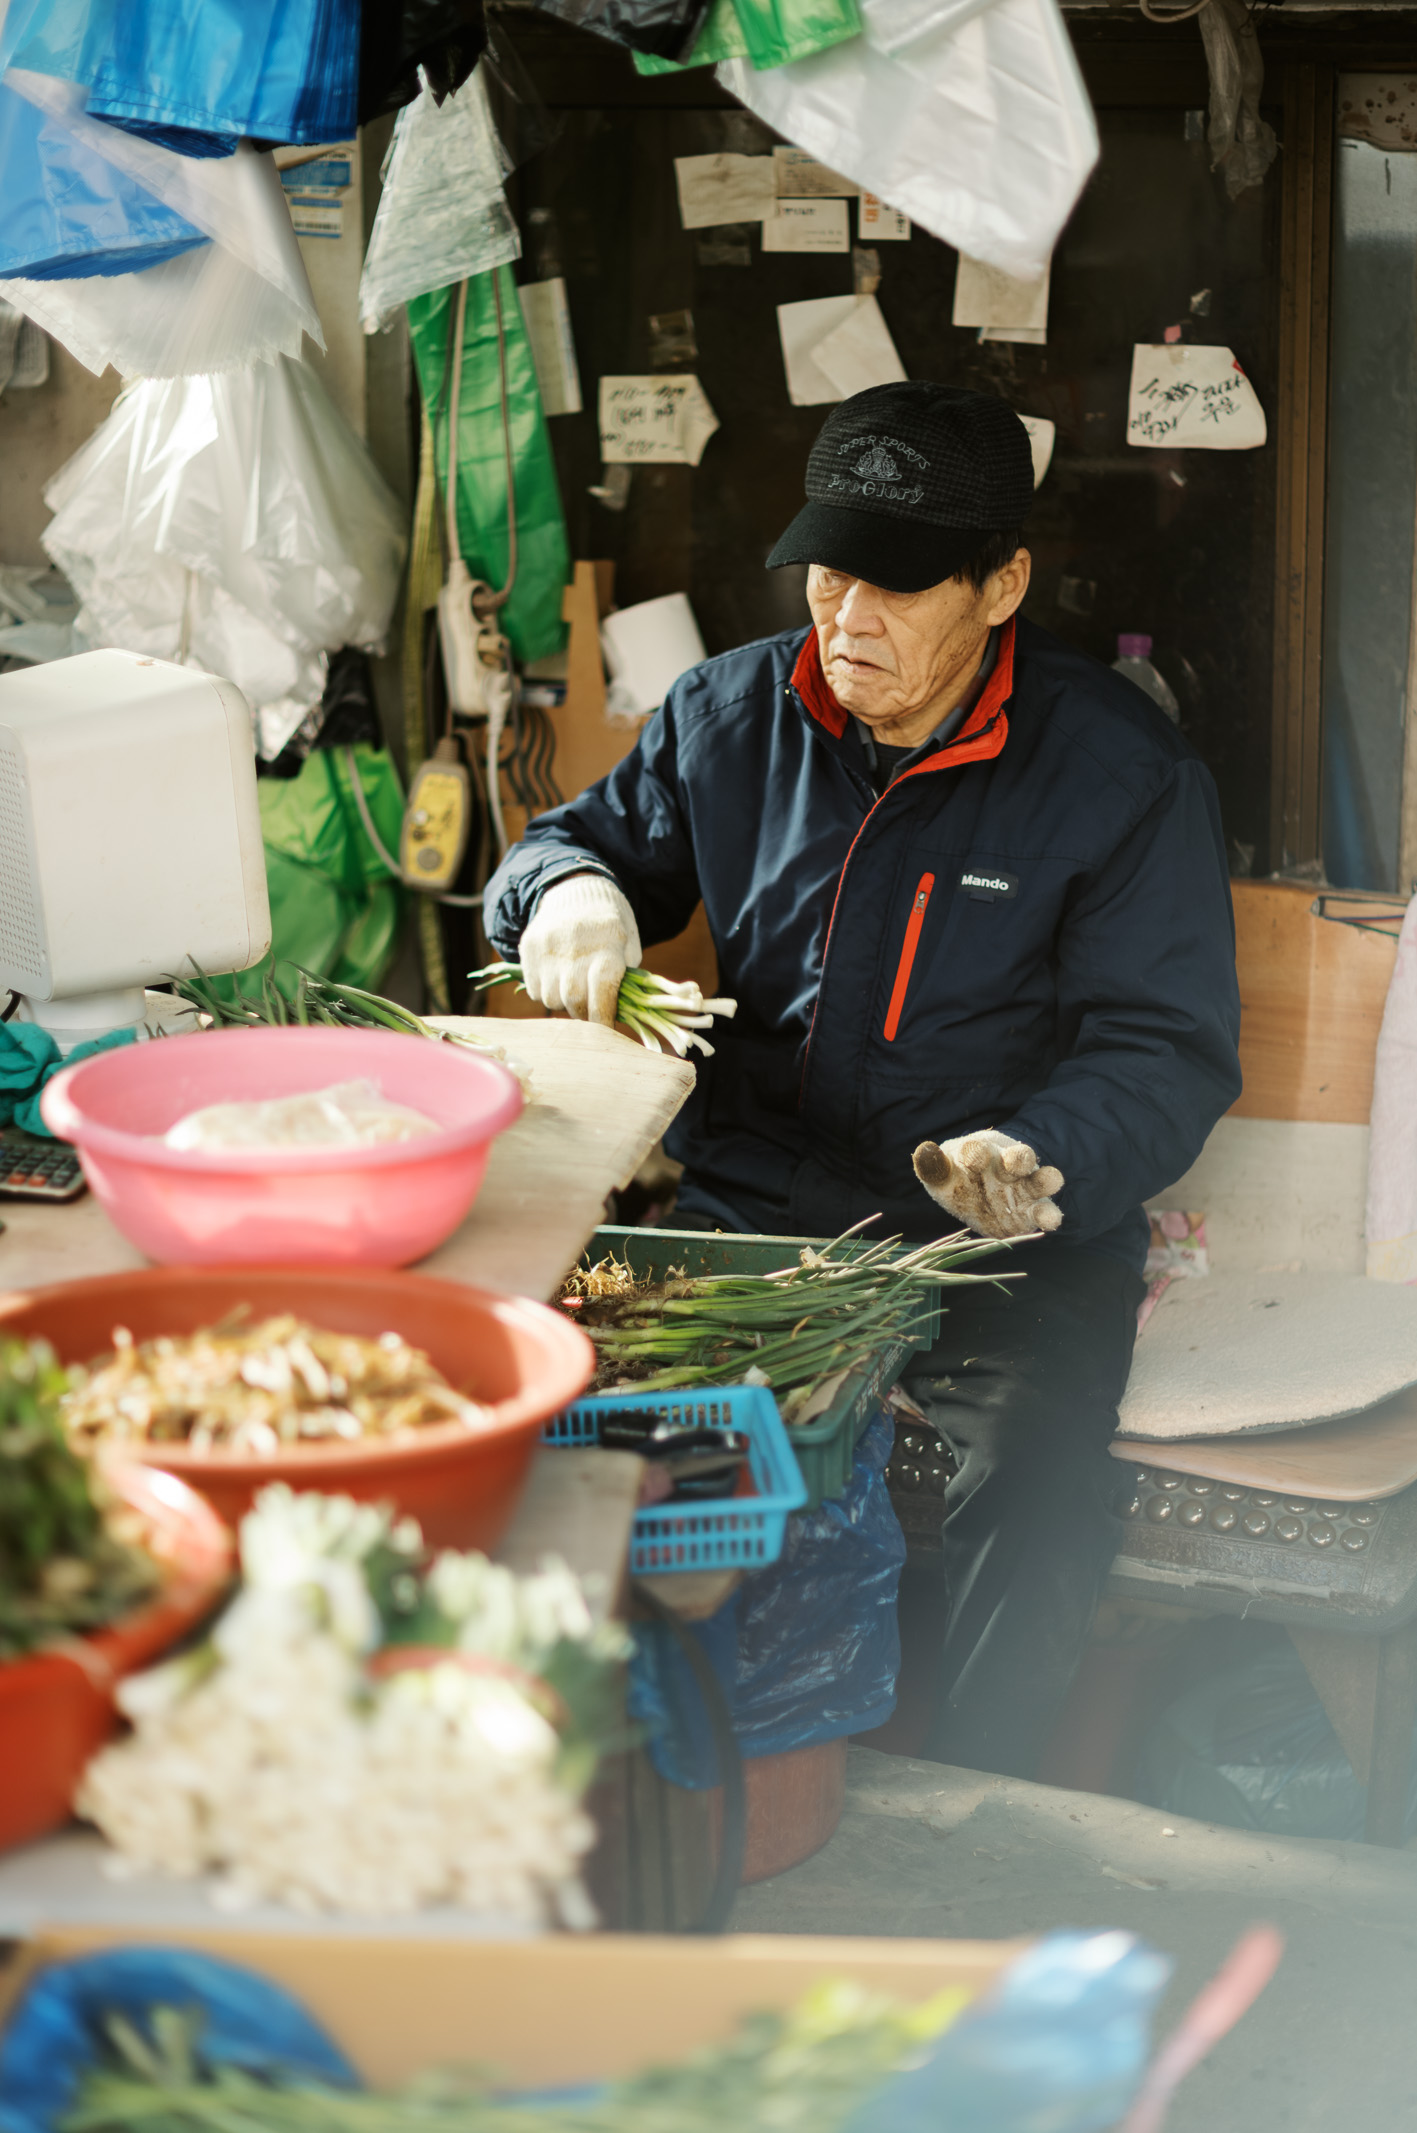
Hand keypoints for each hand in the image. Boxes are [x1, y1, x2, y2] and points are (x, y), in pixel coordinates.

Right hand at [519, 873, 640, 1025]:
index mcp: (608, 944)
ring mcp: (548, 946)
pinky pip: (534, 989)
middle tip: (590, 1010)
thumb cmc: (609, 926)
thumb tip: (618, 1015)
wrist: (576, 891)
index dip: (604, 1017)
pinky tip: (557, 978)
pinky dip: (547, 992)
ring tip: (574, 988)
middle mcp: (575, 945)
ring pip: (551, 998)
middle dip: (583, 1013)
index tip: (606, 1028)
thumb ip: (626, 979)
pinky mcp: (529, 947)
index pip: (603, 992)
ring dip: (564, 1003)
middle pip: (574, 999)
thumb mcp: (628, 946)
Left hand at [912, 1127, 1063, 1238]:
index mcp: (980, 1154)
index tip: (974, 1153)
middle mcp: (1006, 1167)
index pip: (978, 1150)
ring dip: (1045, 1180)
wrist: (980, 1194)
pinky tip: (1051, 1220)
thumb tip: (923, 1151)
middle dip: (1018, 1158)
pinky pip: (1045, 1211)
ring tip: (1053, 1180)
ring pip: (1038, 1181)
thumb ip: (934, 1167)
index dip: (975, 1152)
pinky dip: (1050, 1215)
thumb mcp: (943, 1174)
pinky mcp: (1033, 1210)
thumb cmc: (958, 1178)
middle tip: (1018, 1159)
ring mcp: (1023, 1188)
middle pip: (1016, 1158)